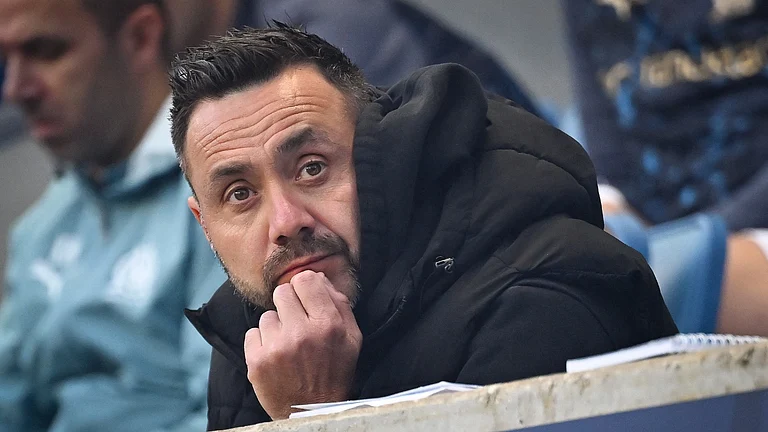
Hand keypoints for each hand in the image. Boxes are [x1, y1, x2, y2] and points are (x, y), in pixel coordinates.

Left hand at [244, 270, 362, 419]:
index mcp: (328, 324)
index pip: (305, 280)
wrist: (312, 412)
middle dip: (289, 305)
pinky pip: (252, 333)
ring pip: (267, 315)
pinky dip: (261, 343)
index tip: (306, 300)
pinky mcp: (256, 361)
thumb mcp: (352, 338)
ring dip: (276, 327)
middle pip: (282, 292)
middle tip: (296, 324)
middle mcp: (302, 333)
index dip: (305, 288)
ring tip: (288, 346)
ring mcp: (277, 347)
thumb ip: (339, 303)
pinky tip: (275, 356)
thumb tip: (317, 277)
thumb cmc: (334, 372)